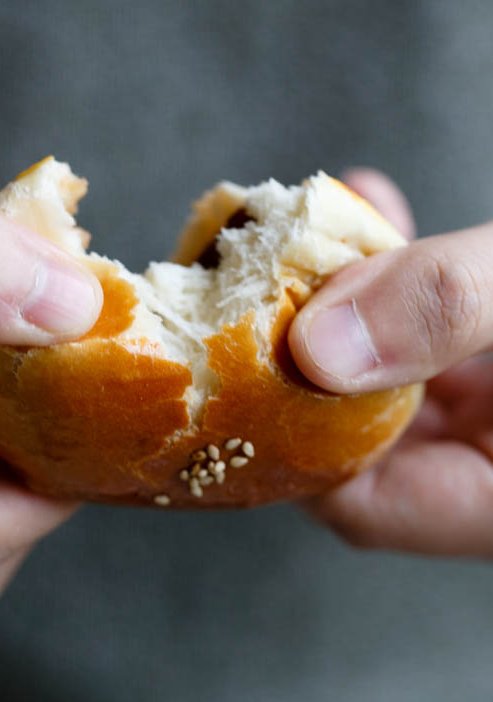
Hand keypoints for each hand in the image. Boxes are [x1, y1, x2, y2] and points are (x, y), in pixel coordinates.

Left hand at [288, 169, 492, 557]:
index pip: (365, 502)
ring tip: (310, 212)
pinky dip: (396, 270)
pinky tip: (375, 199)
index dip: (297, 434)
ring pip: (387, 372)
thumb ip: (452, 309)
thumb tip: (317, 342)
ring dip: (344, 289)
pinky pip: (426, 329)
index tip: (249, 343)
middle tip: (256, 259)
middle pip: (360, 434)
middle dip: (306, 343)